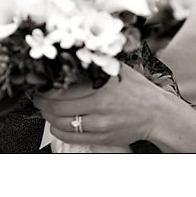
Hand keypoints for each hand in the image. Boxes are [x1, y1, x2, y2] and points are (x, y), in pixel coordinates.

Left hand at [33, 64, 169, 145]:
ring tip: (46, 109)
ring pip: (60, 123)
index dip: (46, 88)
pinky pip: (70, 136)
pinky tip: (57, 122)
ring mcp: (100, 125)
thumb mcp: (117, 70)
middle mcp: (100, 106)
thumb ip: (95, 64)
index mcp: (102, 85)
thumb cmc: (136, 89)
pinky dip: (58, 129)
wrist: (156, 113)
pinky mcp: (101, 138)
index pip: (62, 88)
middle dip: (43, 102)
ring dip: (48, 116)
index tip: (40, 84)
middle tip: (39, 96)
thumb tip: (68, 58)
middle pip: (56, 107)